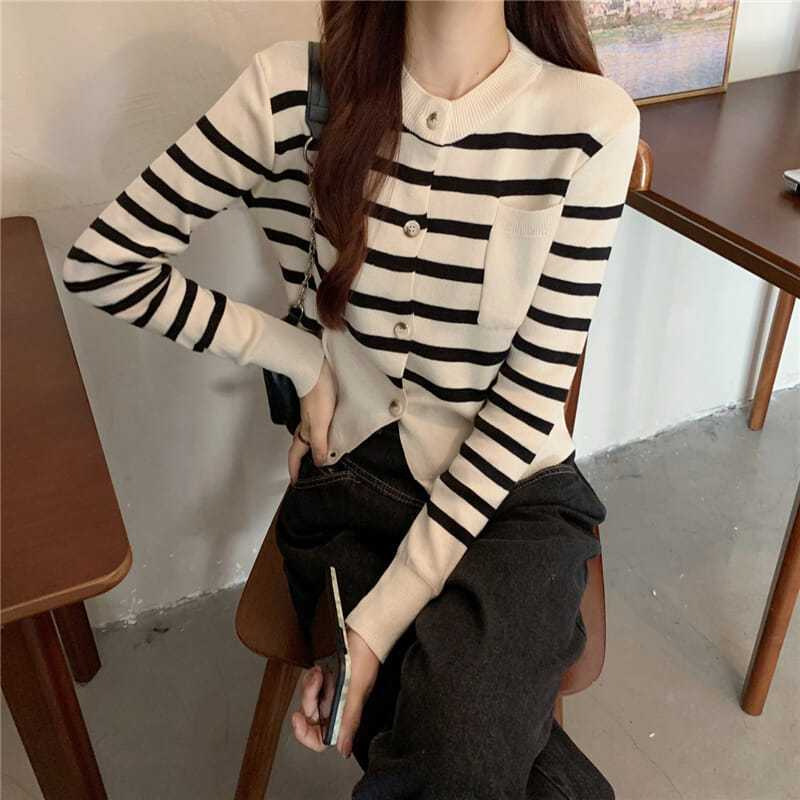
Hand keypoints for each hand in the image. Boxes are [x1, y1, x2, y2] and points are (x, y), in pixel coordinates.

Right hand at [288, 357, 336, 481]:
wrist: (318, 370)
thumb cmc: (317, 394)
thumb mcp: (320, 424)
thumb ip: (320, 444)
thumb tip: (319, 463)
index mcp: (303, 432)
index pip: (295, 457)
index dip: (294, 471)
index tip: (295, 483)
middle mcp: (306, 426)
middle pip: (301, 449)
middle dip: (303, 463)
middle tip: (309, 474)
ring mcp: (313, 417)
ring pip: (311, 438)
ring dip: (315, 449)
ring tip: (323, 459)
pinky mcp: (321, 408)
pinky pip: (320, 428)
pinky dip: (324, 436)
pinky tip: (334, 435)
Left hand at [290, 624, 379, 757]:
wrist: (364, 633)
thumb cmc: (365, 660)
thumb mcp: (357, 691)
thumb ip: (349, 720)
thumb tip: (343, 749)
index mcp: (345, 715)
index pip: (321, 739)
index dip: (306, 735)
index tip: (298, 719)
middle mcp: (337, 707)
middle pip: (311, 718)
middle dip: (308, 700)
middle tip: (314, 685)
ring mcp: (331, 694)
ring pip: (309, 699)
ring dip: (310, 686)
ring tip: (320, 672)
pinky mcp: (327, 680)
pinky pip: (310, 685)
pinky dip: (312, 677)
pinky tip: (320, 668)